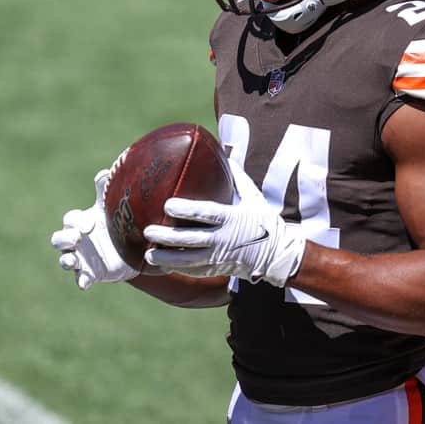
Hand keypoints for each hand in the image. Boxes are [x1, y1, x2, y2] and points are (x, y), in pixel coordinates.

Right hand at [51, 154, 138, 289]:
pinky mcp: (90, 274)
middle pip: (58, 240)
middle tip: (77, 238)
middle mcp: (76, 241)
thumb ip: (106, 191)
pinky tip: (84, 283)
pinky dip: (81, 281)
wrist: (131, 249)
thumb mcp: (111, 208)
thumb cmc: (116, 224)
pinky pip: (80, 280)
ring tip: (72, 261)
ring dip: (66, 261)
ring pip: (65, 260)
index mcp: (81, 223)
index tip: (88, 224)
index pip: (69, 220)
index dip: (75, 222)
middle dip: (63, 239)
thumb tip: (106, 172)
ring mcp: (81, 258)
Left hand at [144, 159, 305, 286]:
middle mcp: (223, 239)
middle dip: (168, 236)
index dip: (186, 210)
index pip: (206, 213)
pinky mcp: (217, 269)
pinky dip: (177, 269)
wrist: (277, 254)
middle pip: (191, 239)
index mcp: (232, 218)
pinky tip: (161, 265)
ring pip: (189, 260)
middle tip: (149, 230)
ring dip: (167, 258)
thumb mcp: (253, 197)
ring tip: (148, 254)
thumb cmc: (263, 221)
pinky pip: (194, 271)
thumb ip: (237, 177)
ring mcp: (219, 257)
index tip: (167, 204)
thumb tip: (224, 154)